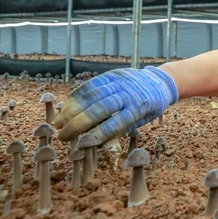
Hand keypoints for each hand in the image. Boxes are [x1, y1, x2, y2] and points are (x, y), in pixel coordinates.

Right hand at [53, 66, 178, 141]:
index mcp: (139, 108)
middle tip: (62, 136)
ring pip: (91, 95)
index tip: (82, 144)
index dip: (98, 133)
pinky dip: (75, 97)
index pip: (116, 122)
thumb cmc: (149, 107)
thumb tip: (96, 143)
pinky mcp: (111, 74)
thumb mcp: (142, 120)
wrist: (159, 82)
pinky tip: (65, 107)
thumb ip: (122, 128)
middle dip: (78, 123)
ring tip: (58, 123)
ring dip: (71, 110)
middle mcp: (128, 93)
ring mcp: (118, 81)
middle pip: (100, 108)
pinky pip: (90, 85)